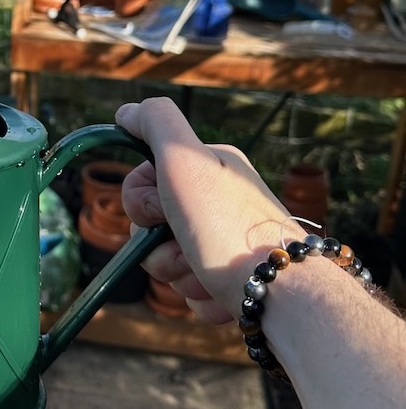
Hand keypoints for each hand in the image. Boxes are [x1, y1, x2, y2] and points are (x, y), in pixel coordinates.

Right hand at [115, 97, 302, 321]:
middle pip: (151, 229)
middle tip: (186, 248)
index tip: (163, 210)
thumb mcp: (186, 161)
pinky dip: (201, 298)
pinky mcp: (229, 280)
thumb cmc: (227, 227)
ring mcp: (222, 242)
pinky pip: (191, 291)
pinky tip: (222, 292)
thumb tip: (127, 111)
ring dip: (179, 276)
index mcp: (207, 169)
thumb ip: (156, 125)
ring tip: (209, 273)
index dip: (142, 203)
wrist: (282, 293)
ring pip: (168, 263)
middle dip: (159, 248)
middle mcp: (217, 202)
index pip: (141, 184)